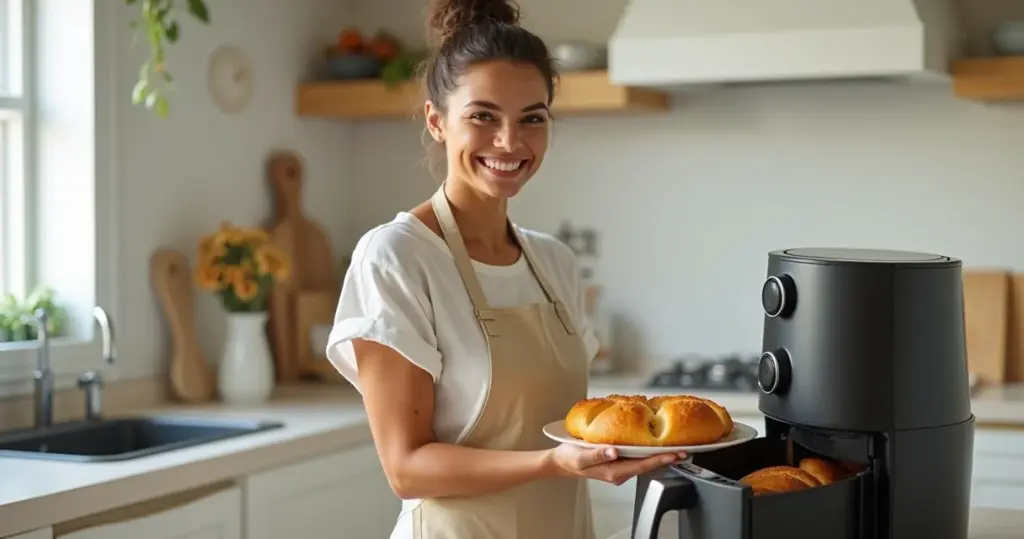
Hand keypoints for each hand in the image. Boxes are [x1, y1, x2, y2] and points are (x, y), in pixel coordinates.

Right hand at [547, 443, 684, 485]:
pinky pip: (636, 457)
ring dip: (659, 454)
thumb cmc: (570, 458)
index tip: (674, 454)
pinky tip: (653, 443)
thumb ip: (598, 453)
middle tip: (684, 450)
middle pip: (647, 464)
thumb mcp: (581, 456)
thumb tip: (615, 451)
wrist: (561, 461)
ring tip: (674, 446)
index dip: (660, 459)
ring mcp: (620, 467)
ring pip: (643, 461)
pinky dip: (647, 451)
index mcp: (614, 471)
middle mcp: (620, 471)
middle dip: (666, 458)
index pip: (642, 465)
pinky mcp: (618, 461)